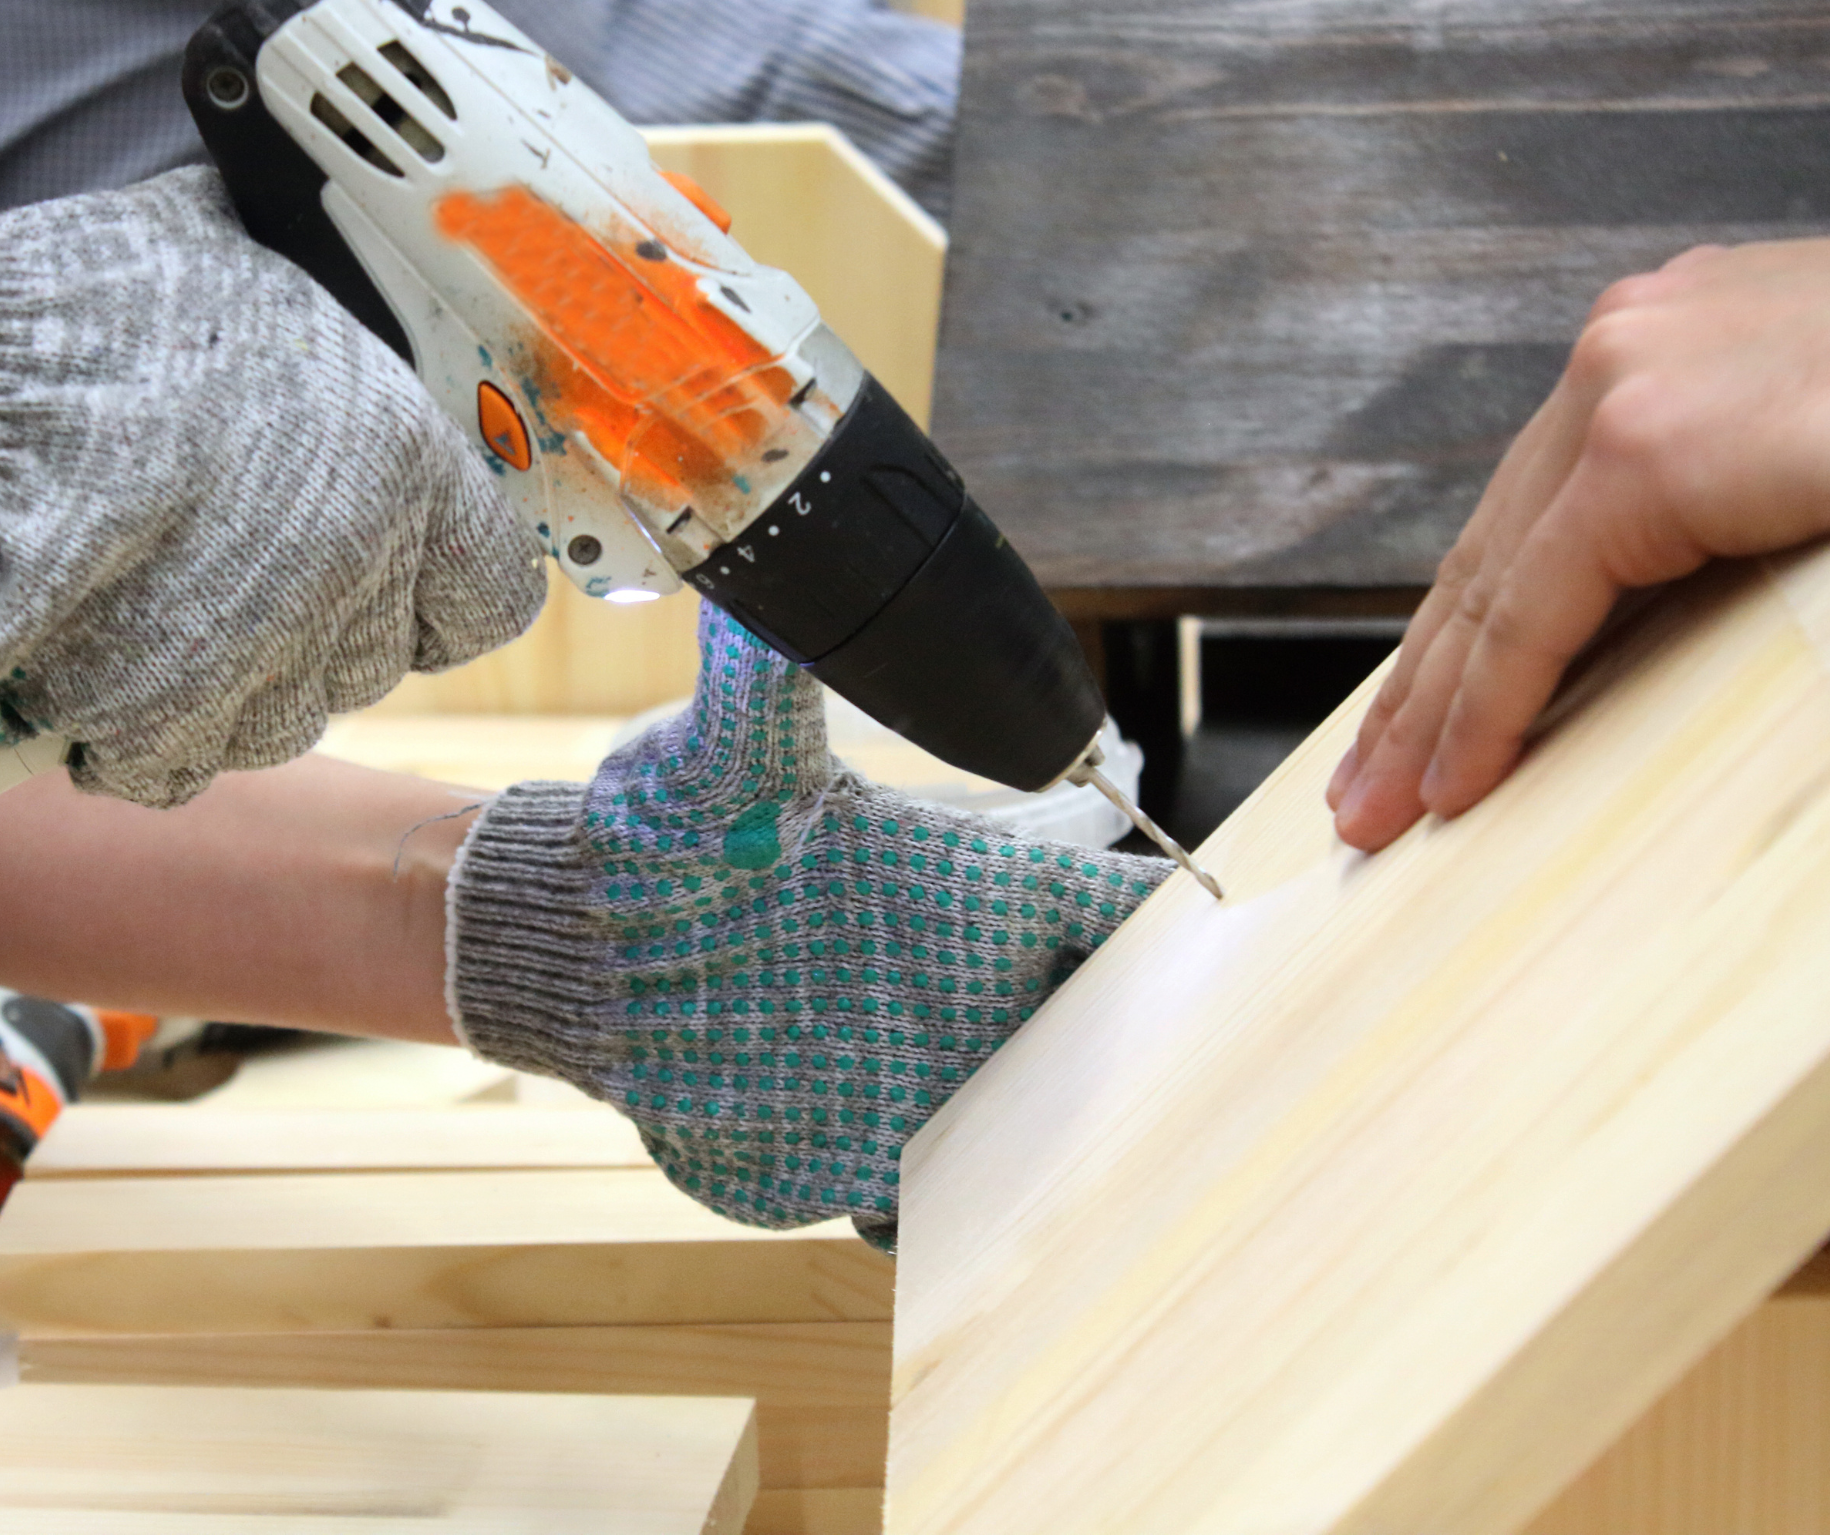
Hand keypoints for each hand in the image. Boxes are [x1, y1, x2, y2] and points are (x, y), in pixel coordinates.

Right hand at [0, 166, 546, 806]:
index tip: (377, 585)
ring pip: (266, 731)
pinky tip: (76, 691)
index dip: (430, 596)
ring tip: (131, 648)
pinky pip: (165, 762)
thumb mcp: (228, 264)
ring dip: (205, 706)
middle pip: (361, 672)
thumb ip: (308, 327)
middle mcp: (350, 558)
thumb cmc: (82, 308)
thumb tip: (327, 298)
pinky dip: (123, 746)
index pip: (487, 593)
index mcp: (400, 458)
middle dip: (292, 650)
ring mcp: (253, 640)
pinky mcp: (149, 698)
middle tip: (211, 599)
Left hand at [446, 601, 1170, 1245]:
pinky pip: (958, 1214)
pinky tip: (997, 1249)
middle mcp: (973, 989)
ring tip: (1134, 1199)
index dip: (1178, 933)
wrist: (592, 948)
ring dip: (1085, 1166)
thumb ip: (765, 682)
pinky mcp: (873, 1159)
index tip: (1237, 964)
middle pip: (1109, 1033)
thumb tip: (756, 578)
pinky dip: (985, 1234)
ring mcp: (931, 1080)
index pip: (1110, 907)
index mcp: (974, 892)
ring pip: (1049, 1135)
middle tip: (1208, 1110)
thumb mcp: (725, 759)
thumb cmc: (672, 834)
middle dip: (1162, 1070)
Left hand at [1330, 231, 1829, 850]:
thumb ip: (1741, 515)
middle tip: (1369, 786)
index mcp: (1680, 337)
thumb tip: (1689, 616)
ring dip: (1432, 711)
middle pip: (1498, 546)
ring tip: (1382, 810)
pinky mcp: (1644, 449)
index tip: (1426, 716)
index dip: (1477, 624)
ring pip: (1495, 584)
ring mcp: (1628, 383)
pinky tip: (1456, 782)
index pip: (1542, 508)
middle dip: (1426, 681)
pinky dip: (1490, 704)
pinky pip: (1537, 608)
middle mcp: (1635, 341)